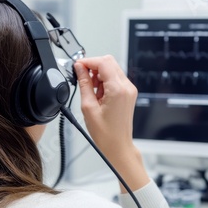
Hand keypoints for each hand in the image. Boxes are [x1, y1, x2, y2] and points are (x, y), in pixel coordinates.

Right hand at [74, 55, 148, 191]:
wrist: (118, 146)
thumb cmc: (106, 133)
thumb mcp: (88, 107)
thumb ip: (84, 84)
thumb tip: (79, 69)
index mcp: (118, 89)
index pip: (103, 63)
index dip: (88, 61)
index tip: (77, 66)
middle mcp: (127, 87)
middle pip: (109, 62)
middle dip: (93, 66)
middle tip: (82, 77)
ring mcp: (129, 90)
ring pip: (112, 69)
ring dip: (99, 74)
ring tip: (91, 91)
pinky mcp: (128, 93)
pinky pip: (115, 79)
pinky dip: (105, 81)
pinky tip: (98, 94)